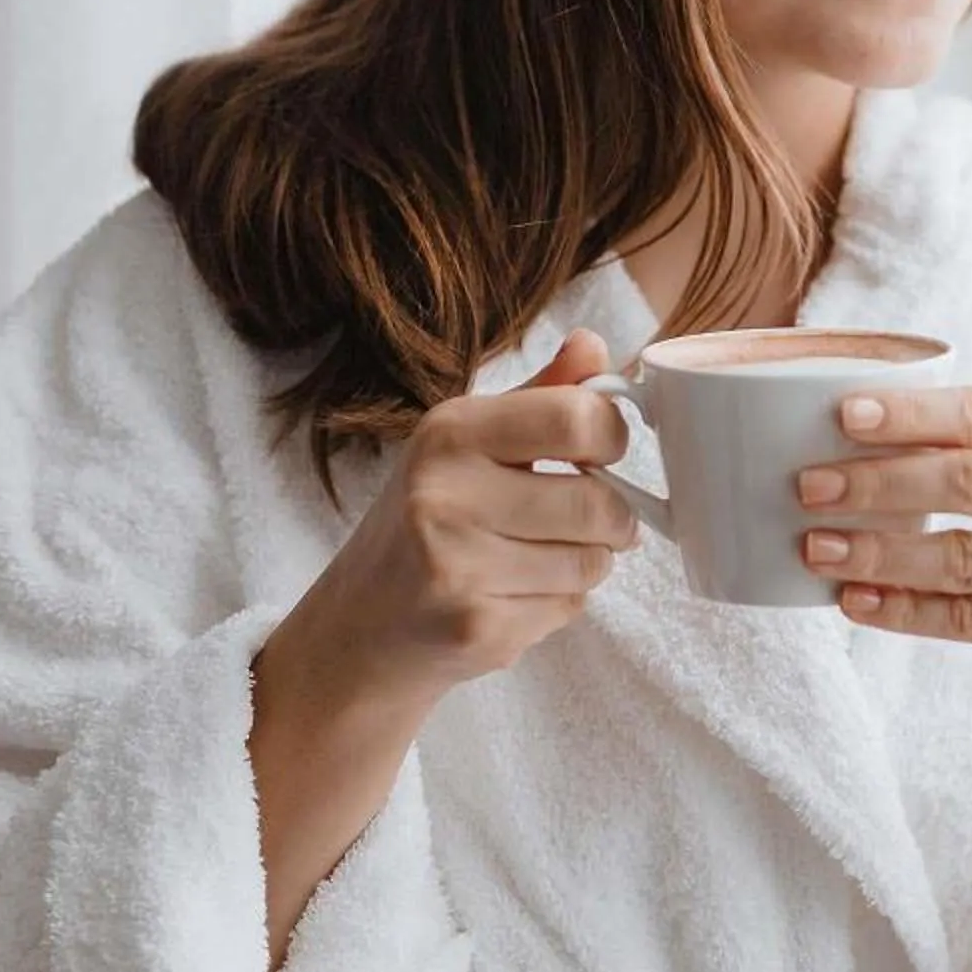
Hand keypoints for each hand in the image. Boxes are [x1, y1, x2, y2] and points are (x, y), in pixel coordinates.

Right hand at [261, 328, 641, 720]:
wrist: (358, 624)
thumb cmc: (424, 521)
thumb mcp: (468, 443)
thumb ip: (540, 395)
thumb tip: (594, 345)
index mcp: (449, 433)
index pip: (576, 418)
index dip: (611, 436)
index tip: (600, 452)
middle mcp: (445, 494)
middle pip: (598, 502)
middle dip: (612, 517)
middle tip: (589, 518)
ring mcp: (457, 566)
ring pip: (593, 561)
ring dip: (588, 561)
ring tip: (542, 557)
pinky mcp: (476, 627)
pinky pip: (570, 605)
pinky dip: (560, 602)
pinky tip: (514, 594)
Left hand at [794, 386, 971, 725]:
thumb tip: (858, 429)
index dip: (910, 414)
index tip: (842, 415)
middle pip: (965, 482)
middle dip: (875, 483)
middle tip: (807, 487)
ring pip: (960, 559)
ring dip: (877, 553)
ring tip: (815, 548)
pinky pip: (970, 620)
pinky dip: (905, 612)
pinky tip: (856, 603)